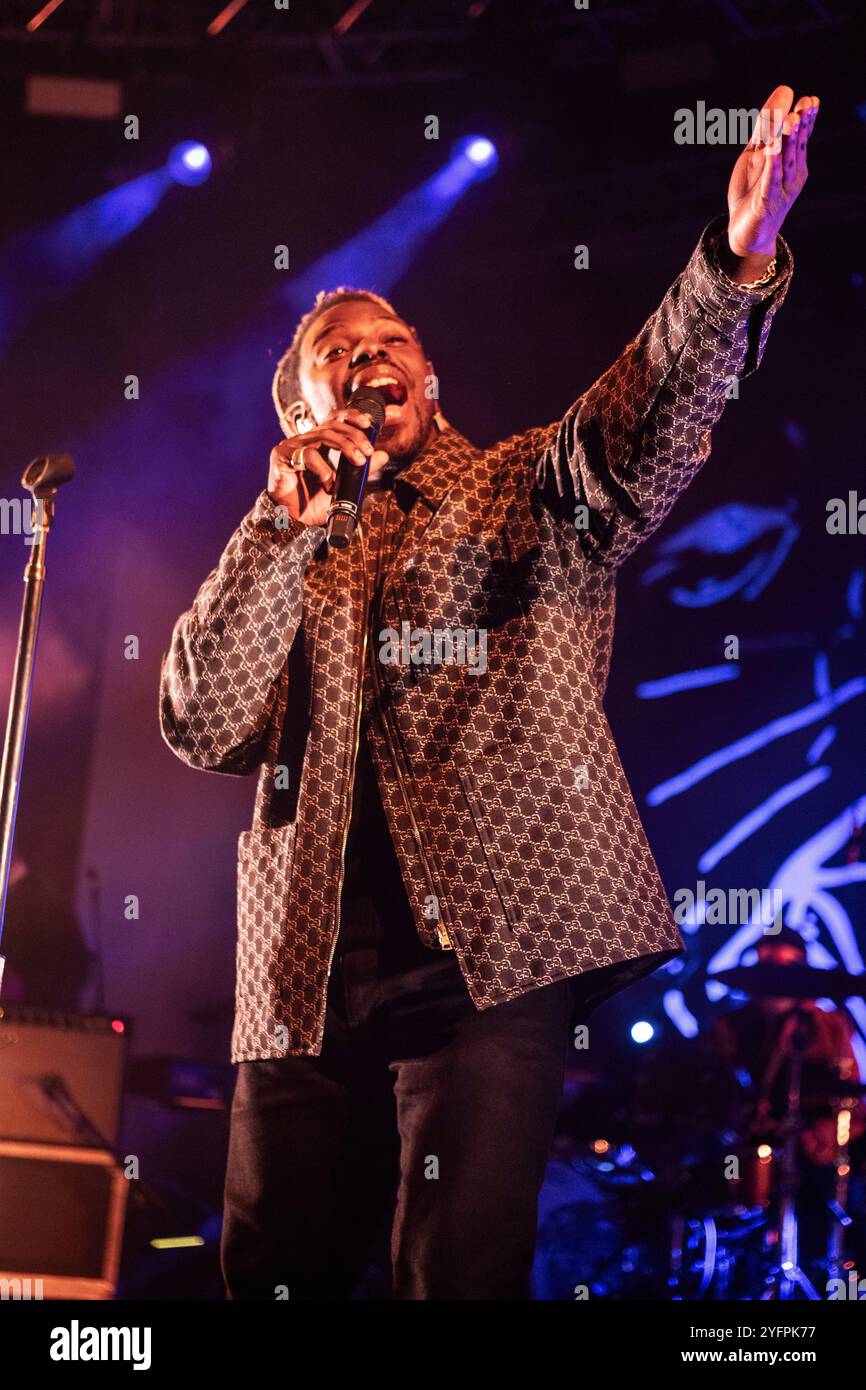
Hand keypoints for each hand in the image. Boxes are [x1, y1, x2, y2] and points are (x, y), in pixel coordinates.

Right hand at [267, 405, 388, 527]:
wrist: (291, 522)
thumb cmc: (312, 504)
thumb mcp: (343, 486)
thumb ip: (361, 470)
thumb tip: (383, 455)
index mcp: (317, 443)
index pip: (334, 419)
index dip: (351, 416)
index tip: (369, 423)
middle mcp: (305, 440)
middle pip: (332, 425)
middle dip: (355, 435)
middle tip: (368, 450)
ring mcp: (292, 446)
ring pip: (324, 435)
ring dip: (346, 447)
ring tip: (359, 461)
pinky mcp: (281, 455)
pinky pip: (308, 454)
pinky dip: (323, 468)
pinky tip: (328, 483)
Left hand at [726, 85, 818, 259]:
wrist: (746, 234)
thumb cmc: (752, 191)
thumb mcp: (756, 154)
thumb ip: (765, 127)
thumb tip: (784, 90)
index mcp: (791, 162)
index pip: (800, 137)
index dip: (806, 120)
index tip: (810, 100)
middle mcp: (791, 174)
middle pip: (795, 146)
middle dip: (800, 126)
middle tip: (805, 104)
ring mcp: (781, 189)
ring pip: (785, 161)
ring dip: (787, 141)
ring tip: (791, 120)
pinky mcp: (766, 202)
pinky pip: (770, 181)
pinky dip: (772, 165)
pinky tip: (772, 150)